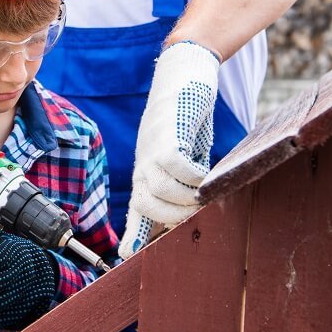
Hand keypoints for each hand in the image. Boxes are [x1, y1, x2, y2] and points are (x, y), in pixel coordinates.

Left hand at [119, 41, 218, 259]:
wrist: (184, 72)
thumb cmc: (186, 117)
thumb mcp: (181, 154)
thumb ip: (183, 179)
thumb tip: (196, 206)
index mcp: (145, 170)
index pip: (137, 209)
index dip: (133, 236)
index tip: (127, 258)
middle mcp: (142, 163)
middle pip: (145, 205)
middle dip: (172, 218)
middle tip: (198, 212)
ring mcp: (151, 149)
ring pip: (158, 190)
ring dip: (185, 199)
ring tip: (203, 195)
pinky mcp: (166, 134)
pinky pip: (175, 166)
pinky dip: (193, 176)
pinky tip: (204, 174)